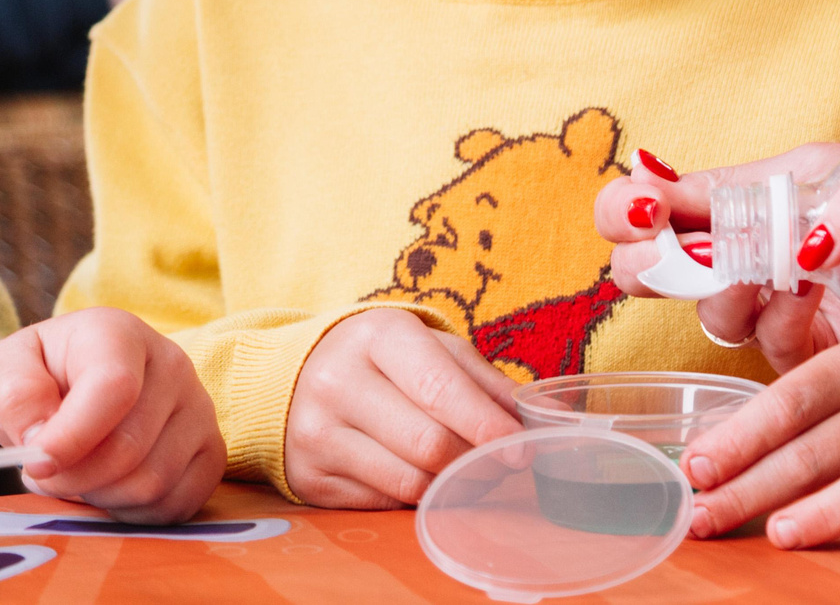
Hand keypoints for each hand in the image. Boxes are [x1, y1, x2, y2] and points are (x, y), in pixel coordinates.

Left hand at [0, 308, 224, 520]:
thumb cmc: (41, 375)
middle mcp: (172, 364)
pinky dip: (135, 513)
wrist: (77, 381)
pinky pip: (179, 503)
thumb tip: (38, 437)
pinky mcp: (212, 449)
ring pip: (153, 483)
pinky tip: (111, 489)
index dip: (71, 438)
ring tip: (77, 477)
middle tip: (46, 474)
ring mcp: (199, 407)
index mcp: (118, 334)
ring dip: (101, 497)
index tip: (35, 464)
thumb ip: (14, 394)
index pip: (113, 389)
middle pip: (129, 449)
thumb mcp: (3, 371)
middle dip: (74, 479)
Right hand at [284, 308, 520, 508]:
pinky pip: (384, 503)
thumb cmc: (383, 361)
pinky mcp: (310, 478)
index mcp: (377, 336)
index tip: (519, 449)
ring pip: (409, 481)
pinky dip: (418, 498)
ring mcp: (317, 433)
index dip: (485, 424)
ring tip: (468, 472)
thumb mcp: (431, 349)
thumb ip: (486, 382)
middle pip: (428, 444)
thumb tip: (545, 417)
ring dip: (452, 486)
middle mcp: (337, 382)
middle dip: (476, 461)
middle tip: (500, 465)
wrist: (294, 377)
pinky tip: (428, 482)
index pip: (438, 388)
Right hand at [596, 145, 839, 362]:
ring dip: (745, 286)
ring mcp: (762, 309)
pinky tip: (821, 292)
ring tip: (795, 262)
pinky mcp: (803, 355)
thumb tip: (647, 186)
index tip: (645, 214)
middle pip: (645, 274)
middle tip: (707, 252)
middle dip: (663, 267)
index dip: (620, 215)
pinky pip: (768, 347)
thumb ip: (732, 189)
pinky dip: (788, 317)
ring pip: (710, 314)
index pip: (633, 209)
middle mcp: (730, 257)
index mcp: (722, 201)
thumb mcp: (811, 172)